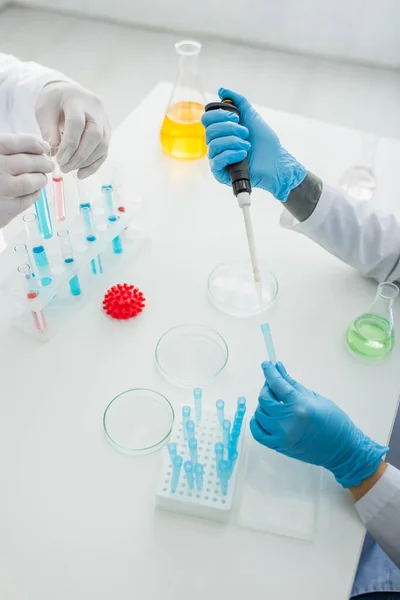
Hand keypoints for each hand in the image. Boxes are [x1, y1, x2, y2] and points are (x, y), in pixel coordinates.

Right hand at [0, 134, 51, 227]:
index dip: (35, 144)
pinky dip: (33, 194)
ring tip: (42, 178)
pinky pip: (26, 200)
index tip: (44, 147)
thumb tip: (37, 148)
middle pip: (28, 162)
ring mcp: (1, 190)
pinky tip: (32, 191)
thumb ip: (4, 150)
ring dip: (40, 179)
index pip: (19, 143)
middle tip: (48, 164)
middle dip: (43, 162)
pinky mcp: (4, 210)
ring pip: (30, 183)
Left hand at [36, 82, 109, 178]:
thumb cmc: (54, 102)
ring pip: (103, 145)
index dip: (69, 145)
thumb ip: (49, 132)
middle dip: (79, 156)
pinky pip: (104, 151)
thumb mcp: (44, 112)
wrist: (67, 94)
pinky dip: (93, 164)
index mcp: (77, 99)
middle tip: (64, 167)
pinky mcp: (107, 131)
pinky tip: (81, 173)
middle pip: (95, 136)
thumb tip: (55, 154)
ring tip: (70, 169)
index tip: (58, 160)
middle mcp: (96, 109)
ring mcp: (104, 120)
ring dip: (87, 162)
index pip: (77, 124)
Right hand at [201, 88, 306, 200]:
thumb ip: (238, 102)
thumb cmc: (265, 143)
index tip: (235, 117)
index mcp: (222, 131)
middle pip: (209, 131)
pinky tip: (243, 154)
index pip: (207, 119)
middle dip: (230, 129)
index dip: (219, 115)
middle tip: (246, 133)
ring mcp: (218, 159)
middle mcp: (217, 144)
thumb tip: (222, 90)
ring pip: (213, 145)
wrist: (276, 163)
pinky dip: (230, 154)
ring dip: (233, 142)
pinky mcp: (221, 173)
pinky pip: (216, 161)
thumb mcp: (252, 117)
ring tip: (247, 145)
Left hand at [250, 361, 387, 487]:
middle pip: (265, 398)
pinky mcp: (278, 446)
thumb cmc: (334, 421)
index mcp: (300, 406)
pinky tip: (263, 415)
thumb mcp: (315, 397)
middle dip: (266, 387)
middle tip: (273, 384)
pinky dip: (257, 422)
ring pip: (259, 413)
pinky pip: (257, 433)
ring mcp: (281, 436)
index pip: (277, 384)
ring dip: (263, 405)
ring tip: (274, 402)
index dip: (269, 372)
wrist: (342, 450)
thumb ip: (292, 383)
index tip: (266, 364)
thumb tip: (278, 367)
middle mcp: (288, 421)